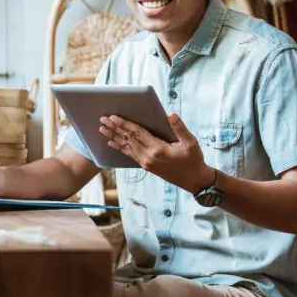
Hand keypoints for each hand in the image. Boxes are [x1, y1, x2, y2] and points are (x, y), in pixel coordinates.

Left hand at [99, 112, 213, 193]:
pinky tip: (112, 143)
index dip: (124, 124)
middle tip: (102, 119)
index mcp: (158, 149)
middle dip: (114, 128)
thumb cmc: (193, 160)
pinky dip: (120, 147)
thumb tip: (170, 115)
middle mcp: (149, 156)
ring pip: (126, 147)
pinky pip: (130, 155)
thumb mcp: (190, 142)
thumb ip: (179, 128)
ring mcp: (146, 163)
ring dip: (114, 137)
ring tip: (102, 129)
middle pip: (128, 139)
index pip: (137, 133)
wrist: (194, 180)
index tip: (113, 117)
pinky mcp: (146, 166)